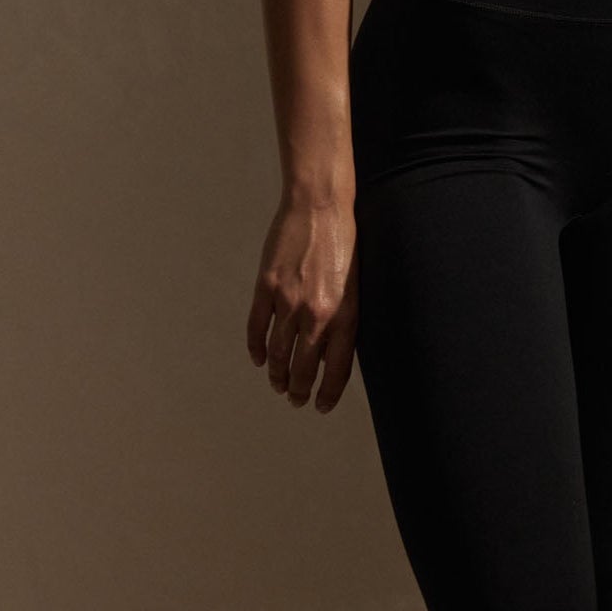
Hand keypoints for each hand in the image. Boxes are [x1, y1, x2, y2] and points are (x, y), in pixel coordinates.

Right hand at [246, 187, 358, 413]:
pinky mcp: (267, 287)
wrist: (321, 205)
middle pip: (304, 367)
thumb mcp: (356, 284)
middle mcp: (317, 314)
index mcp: (345, 315)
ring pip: (278, 353)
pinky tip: (258, 358)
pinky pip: (257, 328)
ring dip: (277, 373)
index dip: (327, 392)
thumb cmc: (344, 240)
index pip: (335, 369)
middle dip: (300, 389)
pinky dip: (256, 348)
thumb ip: (344, 317)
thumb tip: (333, 348)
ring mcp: (289, 302)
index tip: (321, 405)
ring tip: (278, 383)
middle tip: (296, 398)